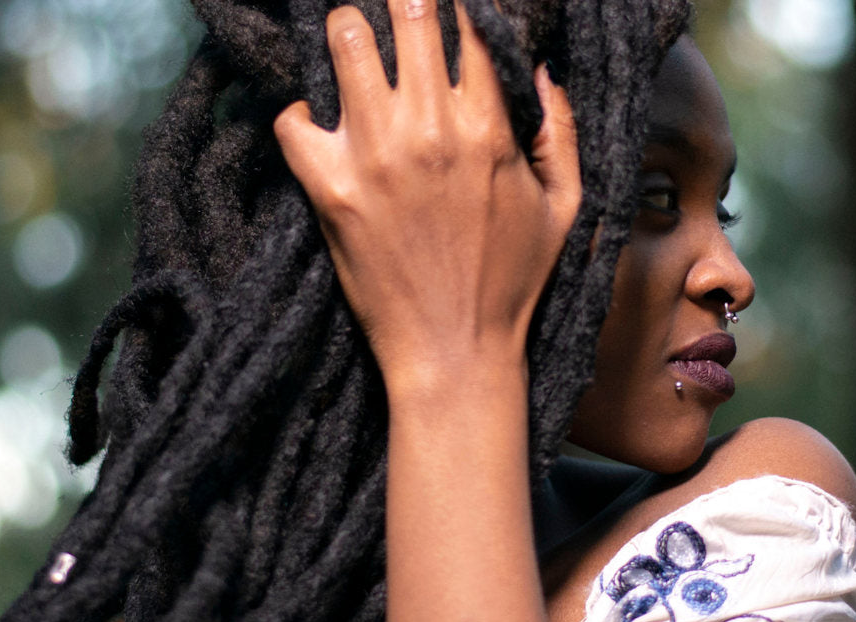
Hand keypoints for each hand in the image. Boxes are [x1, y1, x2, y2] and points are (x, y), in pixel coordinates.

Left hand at [274, 0, 580, 398]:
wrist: (454, 353)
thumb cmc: (512, 283)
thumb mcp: (565, 206)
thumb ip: (560, 128)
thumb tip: (539, 66)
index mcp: (489, 128)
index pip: (468, 24)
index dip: (458, 9)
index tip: (449, 14)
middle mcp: (429, 130)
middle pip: (407, 12)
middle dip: (403, 3)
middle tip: (397, 12)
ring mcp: (374, 156)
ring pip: (343, 41)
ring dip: (346, 32)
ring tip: (351, 44)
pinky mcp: (329, 189)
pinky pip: (291, 118)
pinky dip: (298, 112)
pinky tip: (317, 123)